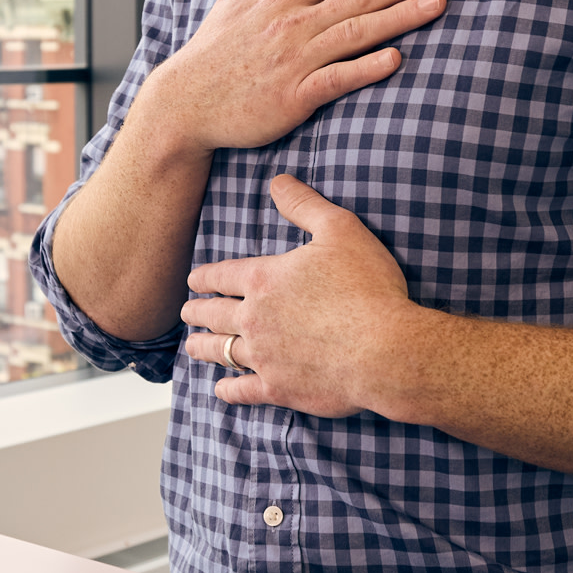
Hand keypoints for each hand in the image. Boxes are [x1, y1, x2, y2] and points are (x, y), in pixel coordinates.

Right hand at [131, 0, 456, 158]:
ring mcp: (295, 60)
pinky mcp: (293, 97)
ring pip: (356, 32)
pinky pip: (336, 79)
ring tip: (439, 2)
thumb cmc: (214, 51)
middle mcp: (295, 23)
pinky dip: (365, 67)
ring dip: (400, 16)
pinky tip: (396, 58)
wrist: (184, 103)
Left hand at [180, 176, 421, 415]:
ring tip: (192, 346)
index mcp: (263, 280)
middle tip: (186, 313)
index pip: (220, 276)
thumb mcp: (340, 230)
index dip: (204, 277)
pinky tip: (222, 390)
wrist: (387, 351)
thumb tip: (279, 181)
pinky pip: (242, 391)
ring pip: (220, 351)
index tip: (193, 281)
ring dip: (202, 348)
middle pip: (212, 314)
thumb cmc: (369, 288)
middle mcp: (254, 318)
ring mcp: (263, 357)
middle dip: (195, 312)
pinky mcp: (279, 388)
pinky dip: (228, 391)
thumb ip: (305, 205)